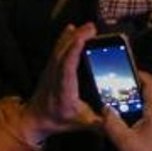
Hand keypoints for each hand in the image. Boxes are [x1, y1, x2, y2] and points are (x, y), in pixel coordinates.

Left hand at [22, 23, 102, 144]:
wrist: (34, 120)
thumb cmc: (58, 121)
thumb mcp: (80, 124)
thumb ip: (98, 123)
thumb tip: (116, 122)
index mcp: (64, 90)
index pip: (67, 67)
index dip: (73, 52)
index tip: (82, 39)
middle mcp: (55, 77)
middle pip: (64, 53)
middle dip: (77, 38)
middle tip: (92, 27)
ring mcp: (50, 71)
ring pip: (59, 49)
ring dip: (72, 35)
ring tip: (86, 26)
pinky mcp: (50, 68)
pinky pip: (57, 49)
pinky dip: (64, 38)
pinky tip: (71, 28)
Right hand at [102, 72, 151, 150]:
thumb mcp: (124, 141)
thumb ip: (112, 123)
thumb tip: (105, 108)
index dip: (140, 73)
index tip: (127, 71)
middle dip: (136, 88)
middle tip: (120, 89)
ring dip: (141, 99)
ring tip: (124, 104)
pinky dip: (146, 109)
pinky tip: (134, 118)